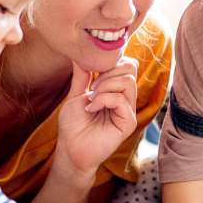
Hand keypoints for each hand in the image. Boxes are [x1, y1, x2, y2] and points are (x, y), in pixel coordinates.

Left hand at [55, 59, 138, 180]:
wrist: (71, 149)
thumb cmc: (73, 125)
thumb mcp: (76, 94)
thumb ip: (83, 75)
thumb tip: (81, 52)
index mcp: (116, 89)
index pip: (126, 63)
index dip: (110, 62)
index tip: (91, 73)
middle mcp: (126, 98)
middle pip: (130, 67)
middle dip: (107, 71)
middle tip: (91, 86)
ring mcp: (128, 109)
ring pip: (127, 81)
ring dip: (104, 86)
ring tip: (91, 99)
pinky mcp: (128, 122)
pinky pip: (121, 100)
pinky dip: (103, 100)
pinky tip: (91, 108)